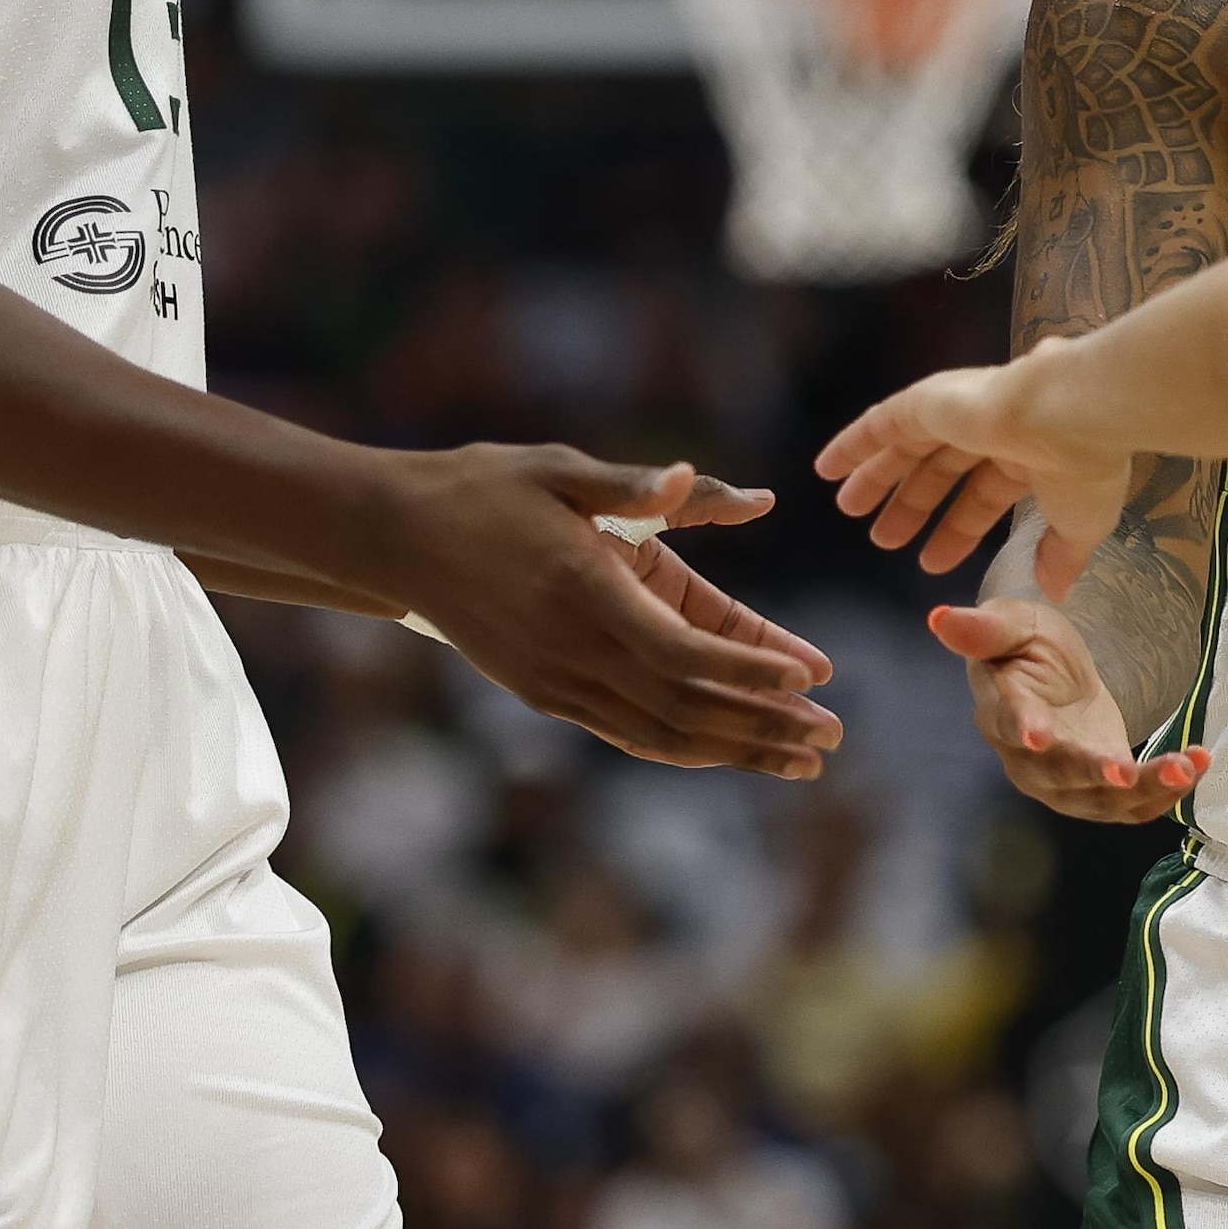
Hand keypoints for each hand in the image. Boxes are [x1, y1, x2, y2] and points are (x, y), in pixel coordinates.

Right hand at [376, 452, 840, 777]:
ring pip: (660, 733)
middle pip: (684, 706)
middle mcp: (571, 651)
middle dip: (763, 724)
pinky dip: (686, 746)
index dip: (748, 669)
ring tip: (803, 758)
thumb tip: (690, 477)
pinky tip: (732, 751)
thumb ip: (632, 485)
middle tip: (834, 736)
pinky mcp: (545, 694)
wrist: (394, 538)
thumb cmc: (484, 489)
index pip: (683, 649)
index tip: (810, 676)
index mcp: (584, 591)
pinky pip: (628, 732)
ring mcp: (556, 683)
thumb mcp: (559, 469)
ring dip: (736, 749)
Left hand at [818, 350, 1134, 589]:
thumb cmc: (1083, 468)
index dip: (956, 531)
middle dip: (912, 506)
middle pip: (939, 472)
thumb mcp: (1079, 524)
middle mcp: (994, 430)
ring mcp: (960, 412)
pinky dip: (853, 443)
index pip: (983, 496)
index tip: (931, 562)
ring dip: (878, 479)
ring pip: (908, 447)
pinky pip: (880, 423)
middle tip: (883, 540)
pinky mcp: (930, 401)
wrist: (1076, 414)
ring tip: (849, 510)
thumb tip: (1055, 592)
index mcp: (1031, 454)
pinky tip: (826, 468)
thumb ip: (1061, 556)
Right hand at [933, 596, 1212, 822]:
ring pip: (1103, 798)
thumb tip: (939, 616)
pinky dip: (1165, 792)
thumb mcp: (1012, 624)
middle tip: (1128, 771)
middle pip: (1061, 773)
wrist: (1054, 677)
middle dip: (1096, 774)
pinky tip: (1196, 766)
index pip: (1011, 724)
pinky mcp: (1101, 790)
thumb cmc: (1026, 646)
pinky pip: (1131, 804)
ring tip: (1187, 766)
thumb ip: (983, 628)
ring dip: (1147, 788)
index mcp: (1002, 712)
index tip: (1040, 736)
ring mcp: (1065, 782)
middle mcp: (1029, 759)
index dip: (1025, 730)